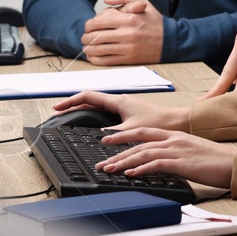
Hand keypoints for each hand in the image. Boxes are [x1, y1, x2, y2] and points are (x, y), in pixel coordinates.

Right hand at [50, 90, 189, 132]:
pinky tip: (91, 124)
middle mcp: (121, 101)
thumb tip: (97, 139)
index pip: (88, 96)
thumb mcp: (132, 131)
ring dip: (82, 109)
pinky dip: (93, 115)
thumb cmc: (160, 123)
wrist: (179, 122)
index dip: (70, 101)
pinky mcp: (129, 113)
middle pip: (90, 99)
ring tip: (69, 116)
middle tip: (58, 112)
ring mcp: (125, 106)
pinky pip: (105, 111)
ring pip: (97, 105)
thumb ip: (114, 134)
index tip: (57, 107)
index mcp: (119, 101)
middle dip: (72, 104)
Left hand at [80, 0, 163, 64]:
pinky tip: (94, 56)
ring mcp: (128, 48)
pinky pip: (106, 61)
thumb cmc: (155, 22)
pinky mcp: (130, 59)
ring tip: (87, 47)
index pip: (99, 22)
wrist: (171, 41)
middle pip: (96, 37)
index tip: (88, 27)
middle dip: (86, 38)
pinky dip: (96, 59)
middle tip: (85, 38)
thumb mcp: (143, 3)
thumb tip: (106, 0)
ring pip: (99, 50)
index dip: (89, 25)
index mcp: (129, 19)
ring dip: (88, 49)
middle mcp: (127, 34)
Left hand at [97, 127, 234, 187]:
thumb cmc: (218, 161)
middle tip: (101, 161)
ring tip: (109, 170)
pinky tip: (130, 175)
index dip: (124, 136)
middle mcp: (174, 140)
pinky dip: (140, 169)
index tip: (107, 140)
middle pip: (139, 142)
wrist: (235, 163)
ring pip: (143, 153)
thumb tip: (160, 164)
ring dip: (123, 162)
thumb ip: (176, 155)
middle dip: (117, 152)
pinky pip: (156, 164)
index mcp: (176, 135)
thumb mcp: (193, 153)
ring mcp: (178, 150)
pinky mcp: (182, 163)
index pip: (144, 132)